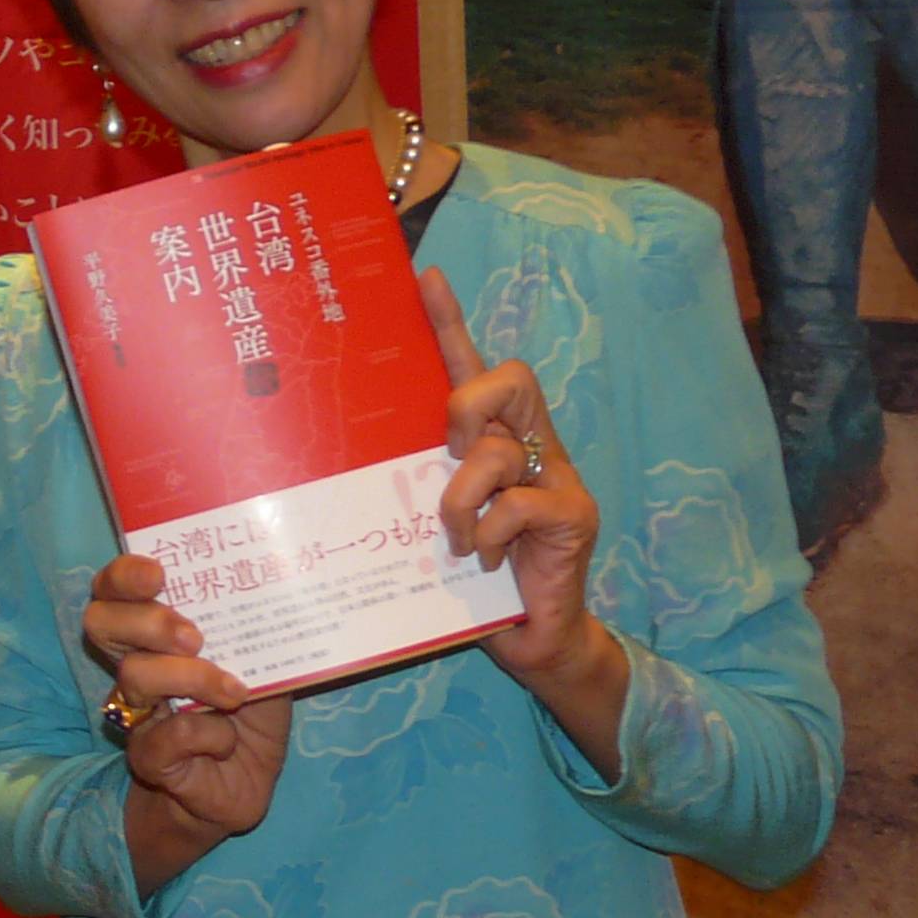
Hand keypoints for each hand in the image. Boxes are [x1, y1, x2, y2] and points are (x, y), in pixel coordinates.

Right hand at [83, 552, 290, 893]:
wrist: (243, 787)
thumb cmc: (249, 721)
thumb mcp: (264, 668)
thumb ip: (257, 635)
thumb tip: (275, 591)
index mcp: (156, 636)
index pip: (115, 591)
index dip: (124, 576)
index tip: (157, 574)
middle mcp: (136, 665)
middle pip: (102, 622)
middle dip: (147, 621)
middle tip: (193, 636)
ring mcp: (137, 712)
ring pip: (135, 675)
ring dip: (192, 677)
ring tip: (233, 693)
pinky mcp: (147, 758)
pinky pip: (167, 735)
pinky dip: (208, 734)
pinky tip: (226, 742)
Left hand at [419, 269, 630, 775]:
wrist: (536, 642)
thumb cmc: (474, 579)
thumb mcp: (433, 520)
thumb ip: (413, 484)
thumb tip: (343, 464)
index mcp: (494, 439)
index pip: (472, 366)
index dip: (450, 321)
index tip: (423, 276)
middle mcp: (531, 446)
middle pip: (509, 376)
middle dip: (467, 402)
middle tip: (448, 448)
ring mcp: (558, 477)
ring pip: (497, 450)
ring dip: (460, 497)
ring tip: (455, 537)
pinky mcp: (574, 516)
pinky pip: (517, 504)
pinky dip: (487, 533)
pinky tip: (481, 561)